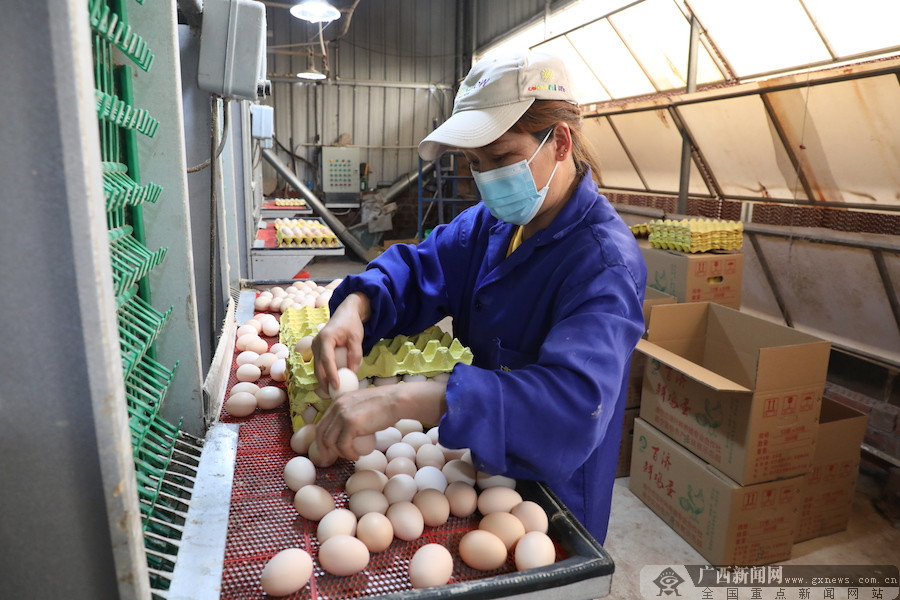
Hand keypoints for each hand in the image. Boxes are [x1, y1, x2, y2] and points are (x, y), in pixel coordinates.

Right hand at [313, 292, 369, 391]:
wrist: (345, 313)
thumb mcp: (357, 338)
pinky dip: (324, 374)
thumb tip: (352, 372)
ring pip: (316, 368)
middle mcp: (316, 343)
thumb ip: (355, 355)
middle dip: (324, 382)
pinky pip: (319, 365)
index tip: (337, 386)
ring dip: (323, 380)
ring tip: (331, 393)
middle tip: (333, 395)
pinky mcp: (317, 350)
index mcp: (325, 338)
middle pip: (318, 367)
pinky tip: (330, 384)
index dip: (331, 375)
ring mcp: (314, 346)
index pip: (327, 360)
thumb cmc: (351, 324)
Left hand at [315, 381, 447, 459]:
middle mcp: (337, 406)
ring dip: (339, 453)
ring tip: (351, 456)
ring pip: (330, 441)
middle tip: (330, 460)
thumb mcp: (363, 406)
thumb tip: (349, 431)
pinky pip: (343, 445)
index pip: (323, 423)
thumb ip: (353, 414)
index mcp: (339, 401)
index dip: (323, 439)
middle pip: (321, 432)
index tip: (327, 451)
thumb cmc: (387, 405)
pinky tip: (357, 456)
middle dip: (323, 449)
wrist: (397, 401)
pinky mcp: (350, 423)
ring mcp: (342, 414)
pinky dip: (348, 454)